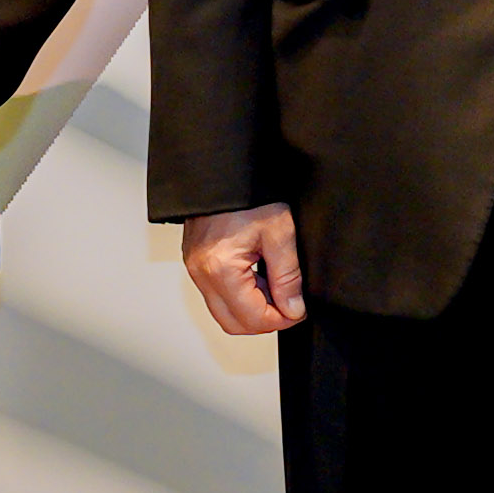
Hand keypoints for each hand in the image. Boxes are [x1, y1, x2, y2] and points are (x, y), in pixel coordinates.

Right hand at [185, 202, 307, 336]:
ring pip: (223, 312)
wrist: (223, 168)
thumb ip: (288, 276)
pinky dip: (239, 295)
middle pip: (233, 324)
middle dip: (264, 321)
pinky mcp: (195, 262)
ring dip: (251, 309)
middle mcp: (201, 273)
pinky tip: (258, 276)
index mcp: (220, 267)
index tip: (299, 311)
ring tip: (275, 285)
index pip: (252, 318)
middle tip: (290, 305)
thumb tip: (293, 308)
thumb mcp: (279, 232)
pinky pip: (216, 294)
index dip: (281, 320)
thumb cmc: (248, 192)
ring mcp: (194, 269)